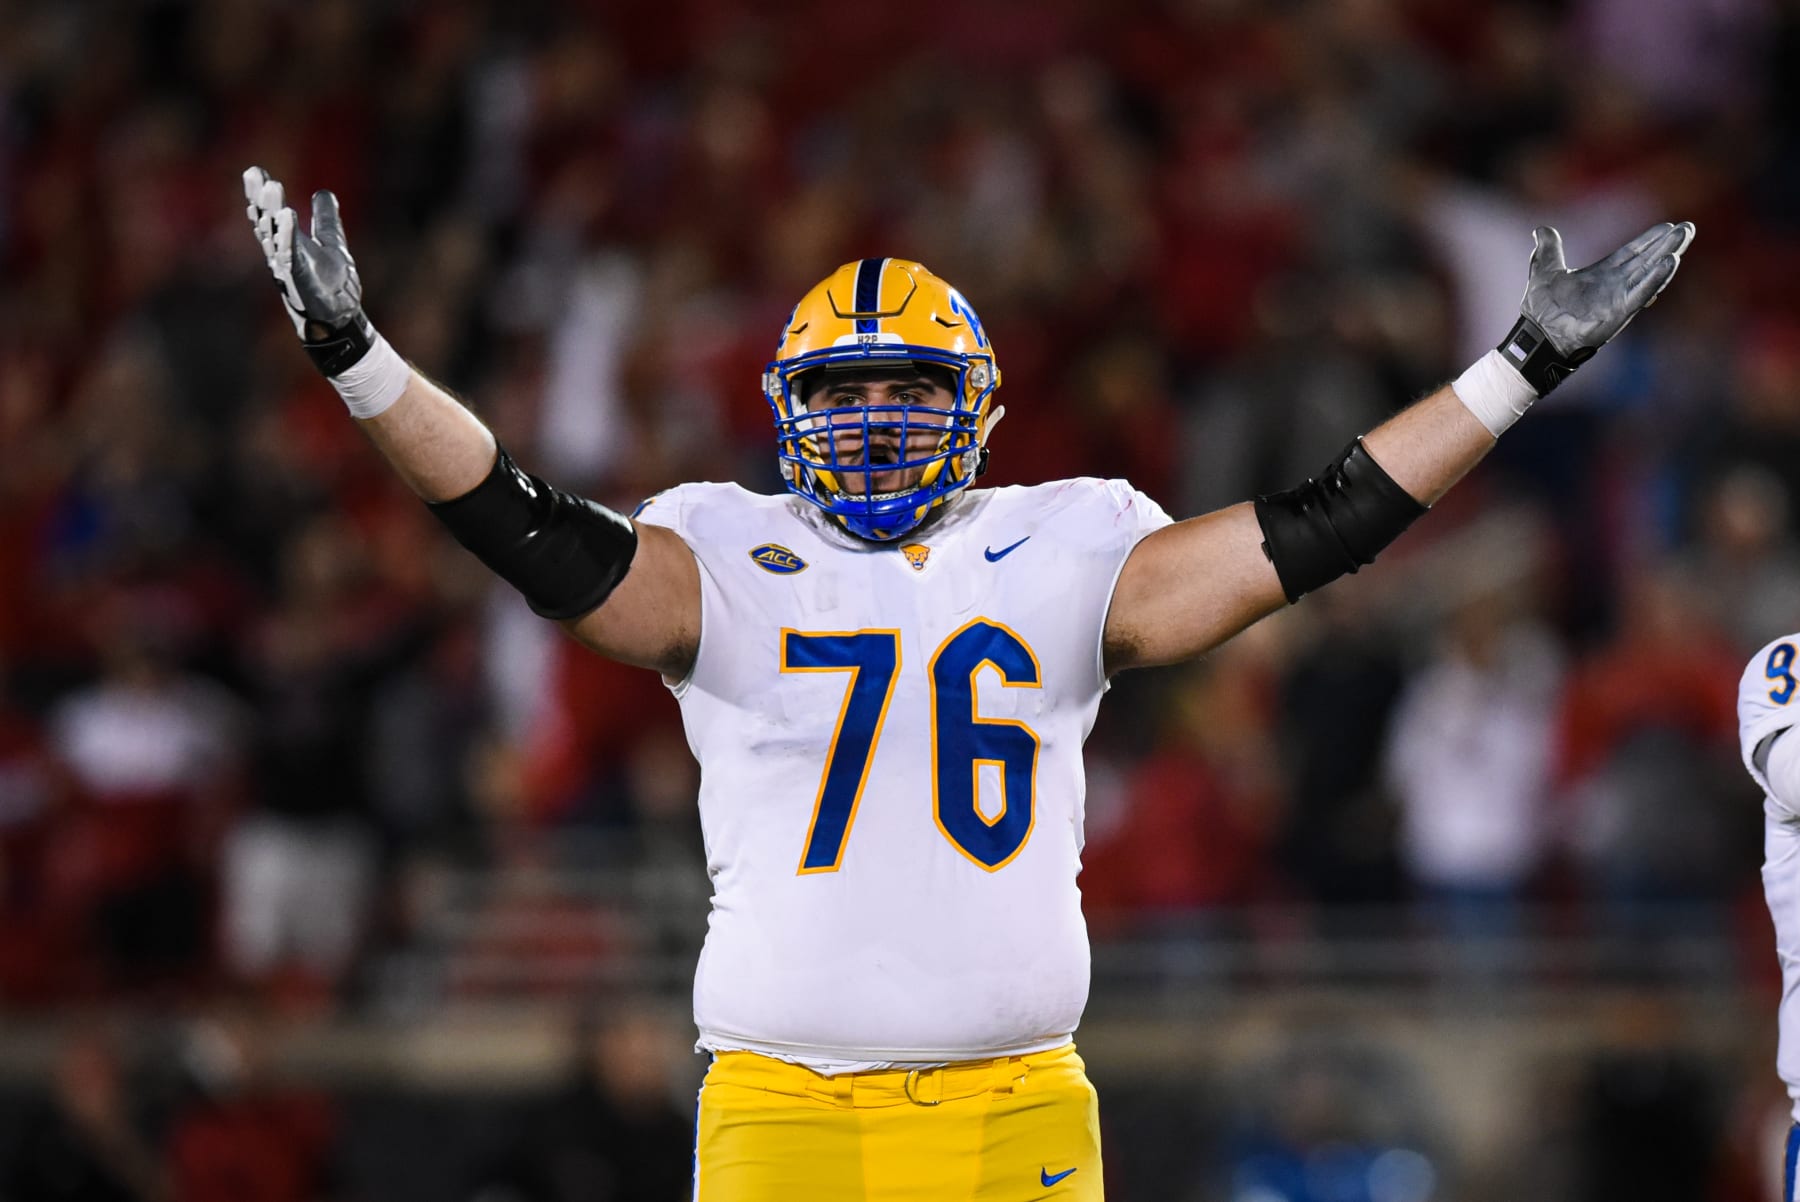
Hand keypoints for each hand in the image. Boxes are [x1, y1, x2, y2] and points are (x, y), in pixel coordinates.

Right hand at [243, 166, 373, 375]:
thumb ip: (326, 219)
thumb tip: (324, 192)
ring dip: (272, 211)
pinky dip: (288, 236)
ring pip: (275, 235)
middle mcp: (281, 254)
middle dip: (260, 199)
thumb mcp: (331, 243)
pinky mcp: (299, 279)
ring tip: (272, 186)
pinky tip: (287, 215)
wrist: (338, 319)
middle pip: (265, 222)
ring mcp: (288, 267)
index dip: (260, 195)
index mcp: (286, 244)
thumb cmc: (330, 284)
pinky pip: (290, 254)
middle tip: (254, 173)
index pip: (269, 215)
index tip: (254, 171)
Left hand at [1500, 220, 1694, 393]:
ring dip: (1668, 256)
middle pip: (1647, 260)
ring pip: (1650, 273)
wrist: (1537, 334)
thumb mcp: (1544, 270)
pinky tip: (1671, 262)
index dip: (1649, 240)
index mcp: (1602, 274)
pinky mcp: (1620, 311)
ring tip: (1684, 238)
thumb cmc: (1541, 308)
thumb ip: (1548, 250)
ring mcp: (1619, 297)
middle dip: (1667, 244)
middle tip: (1687, 228)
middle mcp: (1615, 285)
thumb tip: (1541, 229)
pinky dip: (1656, 278)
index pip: (1631, 253)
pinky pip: (1642, 292)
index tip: (1667, 226)